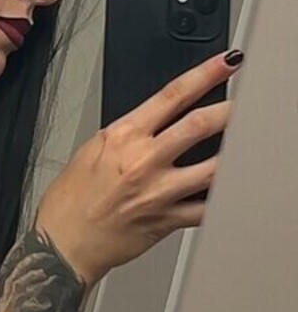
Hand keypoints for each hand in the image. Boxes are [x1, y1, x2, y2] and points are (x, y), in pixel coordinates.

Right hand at [36, 50, 242, 286]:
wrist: (61, 247)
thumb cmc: (68, 205)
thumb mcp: (90, 153)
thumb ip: (126, 135)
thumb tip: (153, 120)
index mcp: (122, 138)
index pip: (173, 96)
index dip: (207, 74)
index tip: (228, 63)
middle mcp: (142, 162)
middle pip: (201, 125)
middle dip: (233, 108)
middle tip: (250, 102)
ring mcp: (158, 192)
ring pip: (214, 166)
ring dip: (237, 152)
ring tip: (250, 143)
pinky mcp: (166, 220)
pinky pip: (206, 208)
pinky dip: (223, 197)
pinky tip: (233, 188)